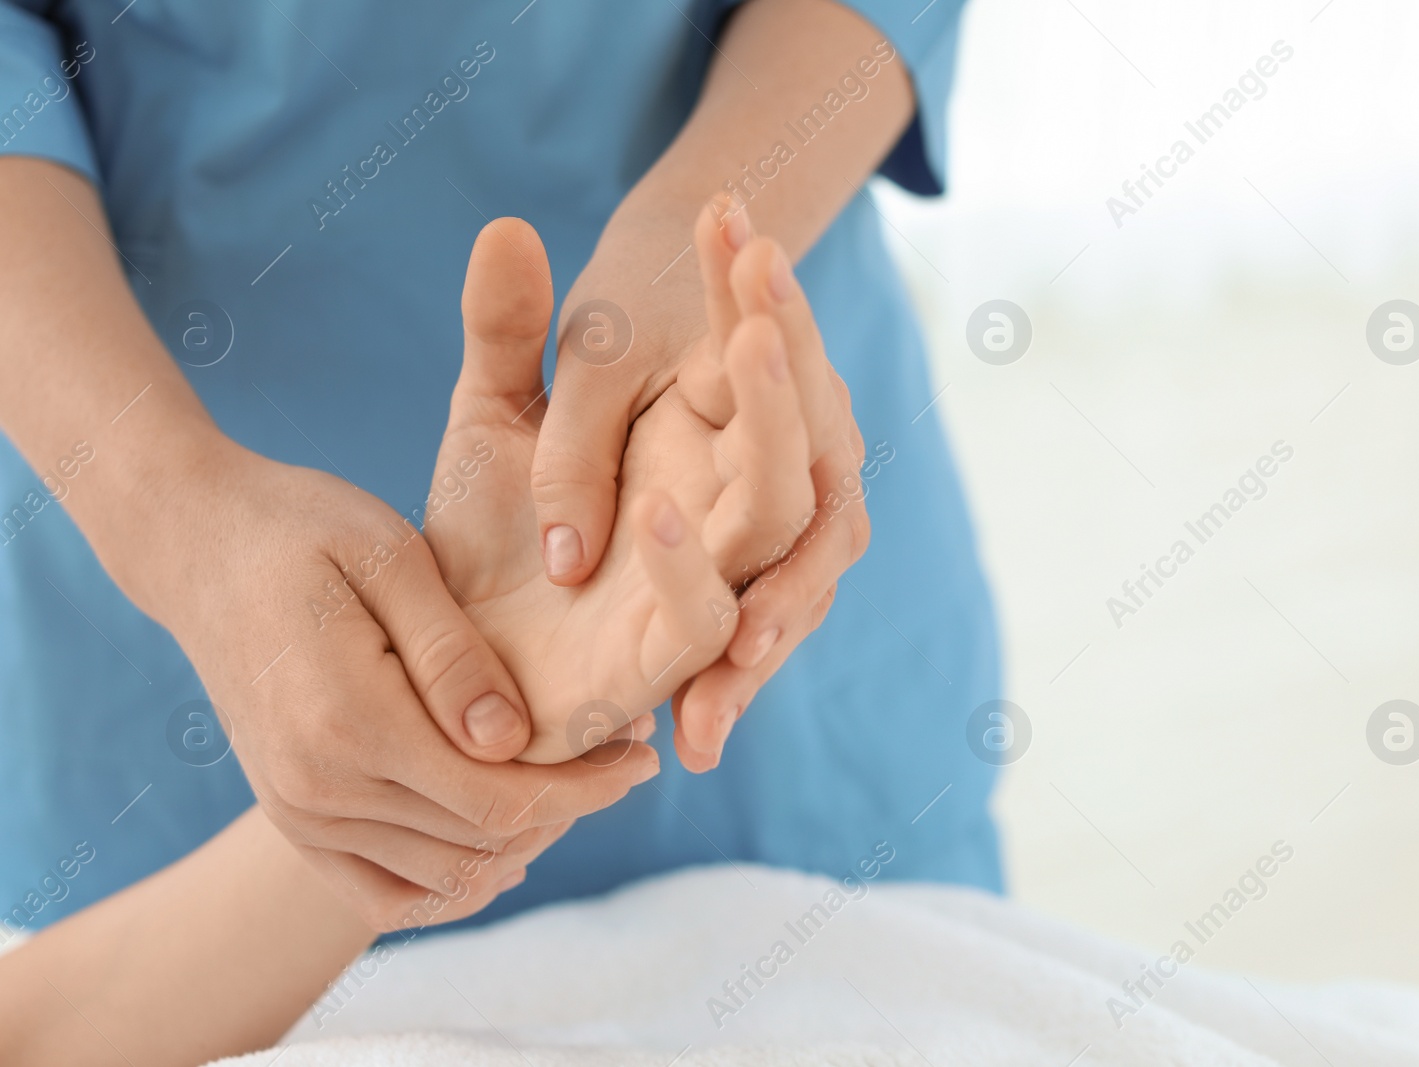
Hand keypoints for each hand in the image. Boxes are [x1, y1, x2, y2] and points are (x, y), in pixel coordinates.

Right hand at [150, 443, 658, 930]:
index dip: (586, 790)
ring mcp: (298, 815)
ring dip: (518, 842)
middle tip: (621, 750)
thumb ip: (454, 657)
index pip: (498, 801)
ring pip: (442, 878)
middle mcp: (316, 791)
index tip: (641, 752)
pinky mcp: (293, 818)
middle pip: (480, 845)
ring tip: (571, 779)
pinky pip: (383, 894)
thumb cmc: (303, 530)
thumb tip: (513, 743)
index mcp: (349, 725)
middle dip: (567, 807)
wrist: (199, 544)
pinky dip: (451, 881)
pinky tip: (502, 841)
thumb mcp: (391, 560)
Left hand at [532, 200, 869, 769]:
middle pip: (808, 429)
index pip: (762, 353)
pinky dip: (692, 568)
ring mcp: (726, 585)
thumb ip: (506, 332)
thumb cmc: (490, 525)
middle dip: (790, 344)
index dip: (754, 287)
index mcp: (719, 445)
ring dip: (778, 428)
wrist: (466, 655)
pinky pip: (709, 615)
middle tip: (762, 260)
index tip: (722, 209)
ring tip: (753, 342)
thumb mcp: (496, 412)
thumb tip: (504, 228)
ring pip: (800, 524)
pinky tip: (655, 510)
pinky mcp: (679, 656)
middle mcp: (739, 510)